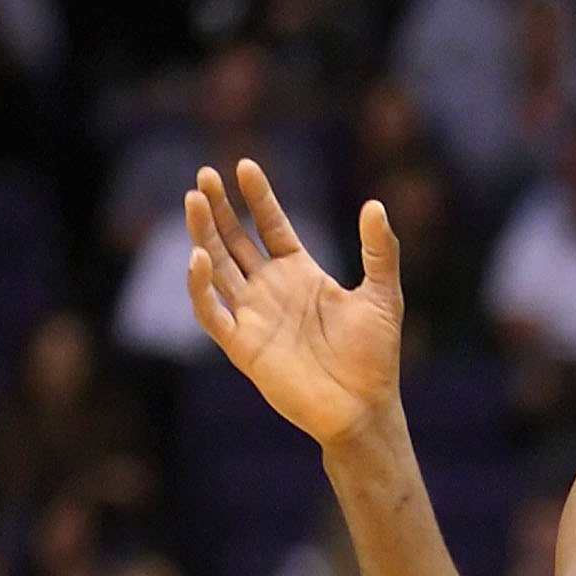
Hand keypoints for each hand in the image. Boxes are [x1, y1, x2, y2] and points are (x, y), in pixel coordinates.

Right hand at [185, 161, 402, 447]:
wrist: (364, 409)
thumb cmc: (375, 358)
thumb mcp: (382, 297)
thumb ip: (379, 252)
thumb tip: (376, 204)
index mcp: (300, 274)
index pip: (271, 226)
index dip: (257, 197)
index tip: (245, 166)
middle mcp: (272, 290)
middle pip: (235, 240)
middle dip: (219, 208)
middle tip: (205, 175)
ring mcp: (255, 316)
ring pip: (217, 267)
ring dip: (203, 235)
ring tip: (193, 200)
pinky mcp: (243, 346)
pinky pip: (212, 313)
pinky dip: (200, 287)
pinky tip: (198, 258)